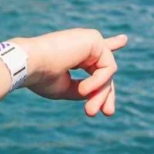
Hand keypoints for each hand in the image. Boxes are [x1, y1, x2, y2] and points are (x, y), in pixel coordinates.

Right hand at [13, 30, 127, 116]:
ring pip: (108, 72)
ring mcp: (89, 40)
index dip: (112, 44)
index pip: (97, 50)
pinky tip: (83, 89)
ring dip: (101, 93)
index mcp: (74, 52)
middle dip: (105, 94)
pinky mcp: (94, 39)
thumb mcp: (64, 88)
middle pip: (104, 70)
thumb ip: (84, 89)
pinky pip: (108, 68)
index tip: (125, 39)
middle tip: (107, 113)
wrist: (29, 65)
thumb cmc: (41, 77)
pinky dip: (99, 83)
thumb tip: (98, 93)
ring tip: (88, 110)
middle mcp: (83, 43)